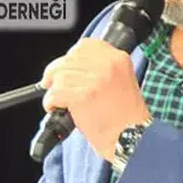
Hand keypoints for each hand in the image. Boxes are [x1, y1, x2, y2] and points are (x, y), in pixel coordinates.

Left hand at [40, 38, 151, 161]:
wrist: (131, 137)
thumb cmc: (125, 117)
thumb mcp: (121, 81)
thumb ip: (101, 69)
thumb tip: (72, 68)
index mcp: (118, 59)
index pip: (85, 45)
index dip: (71, 57)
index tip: (66, 68)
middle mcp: (108, 64)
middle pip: (68, 59)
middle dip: (56, 73)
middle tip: (51, 84)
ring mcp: (96, 78)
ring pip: (60, 75)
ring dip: (53, 89)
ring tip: (58, 101)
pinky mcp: (83, 95)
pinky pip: (55, 92)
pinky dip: (50, 102)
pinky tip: (56, 108)